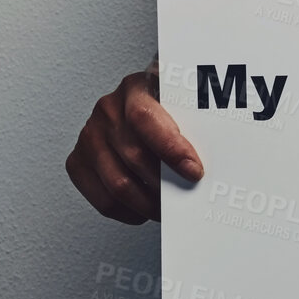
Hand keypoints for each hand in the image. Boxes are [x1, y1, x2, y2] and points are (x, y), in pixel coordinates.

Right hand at [65, 69, 202, 223]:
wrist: (142, 96)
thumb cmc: (166, 99)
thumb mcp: (182, 94)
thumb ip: (195, 113)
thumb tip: (220, 147)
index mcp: (135, 87)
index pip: (145, 119)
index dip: (170, 149)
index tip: (194, 171)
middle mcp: (108, 109)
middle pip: (134, 157)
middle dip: (165, 184)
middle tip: (185, 196)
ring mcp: (89, 135)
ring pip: (117, 183)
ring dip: (148, 203)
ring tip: (167, 208)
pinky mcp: (77, 161)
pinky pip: (102, 198)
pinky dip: (127, 211)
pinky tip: (144, 208)